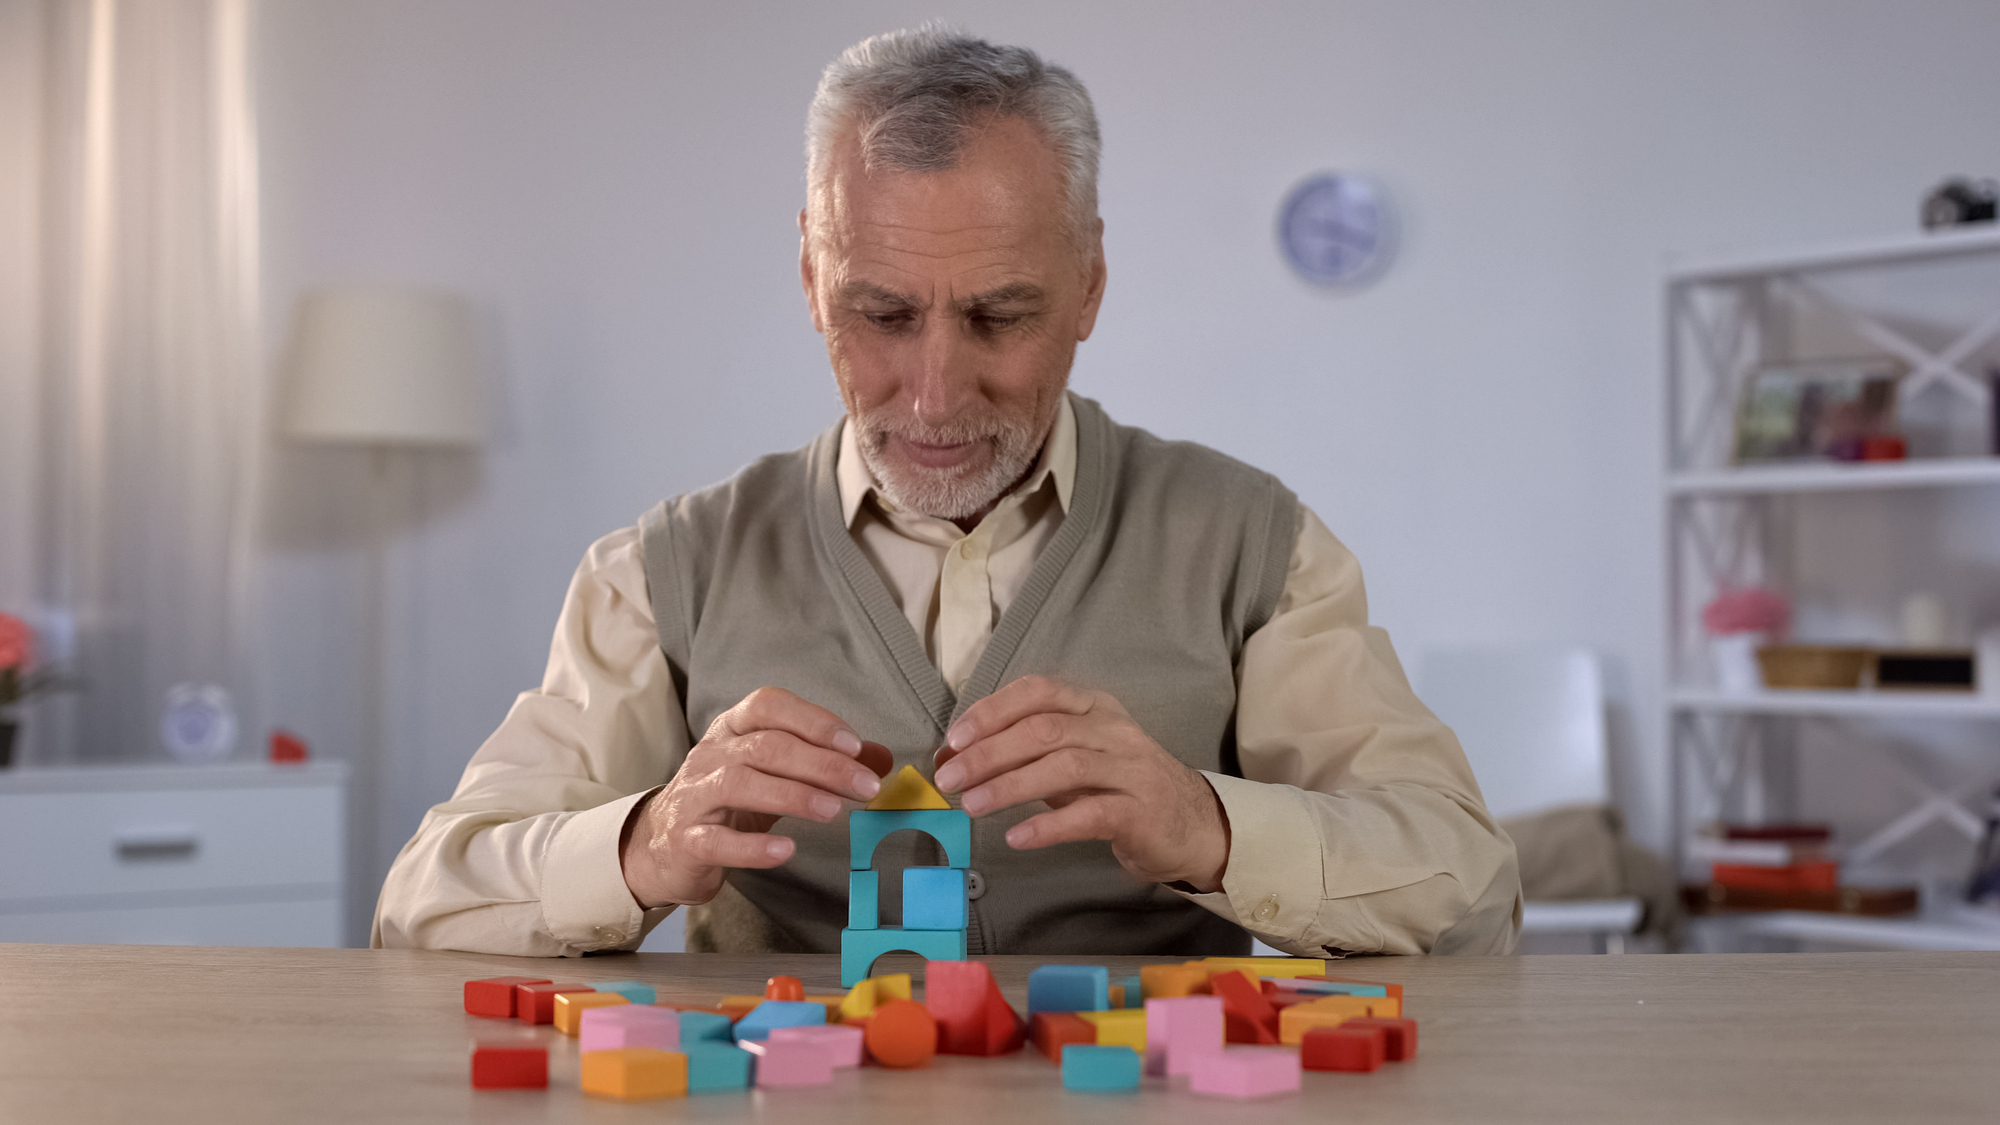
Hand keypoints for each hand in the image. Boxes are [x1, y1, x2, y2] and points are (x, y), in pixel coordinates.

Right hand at [620, 686, 891, 907]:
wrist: (664, 844)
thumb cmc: (730, 802)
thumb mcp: (776, 774)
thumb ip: (825, 762)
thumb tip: (881, 759)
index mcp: (734, 729)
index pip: (769, 706)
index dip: (812, 720)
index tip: (854, 744)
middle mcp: (712, 754)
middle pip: (766, 747)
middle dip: (820, 764)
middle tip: (864, 785)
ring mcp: (695, 796)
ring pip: (740, 784)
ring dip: (792, 795)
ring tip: (832, 810)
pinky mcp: (686, 840)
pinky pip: (716, 840)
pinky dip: (751, 847)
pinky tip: (785, 850)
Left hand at [931, 675, 1230, 891]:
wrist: (1191, 823)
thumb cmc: (1119, 787)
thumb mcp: (1074, 758)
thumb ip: (1024, 753)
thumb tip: (957, 758)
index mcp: (1093, 706)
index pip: (1039, 692)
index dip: (992, 711)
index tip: (954, 739)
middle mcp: (1113, 730)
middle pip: (1044, 730)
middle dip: (989, 752)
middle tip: (950, 778)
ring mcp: (1130, 769)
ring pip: (1064, 767)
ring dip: (1011, 785)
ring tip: (972, 804)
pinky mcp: (1140, 813)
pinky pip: (1090, 814)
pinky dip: (1049, 825)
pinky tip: (1018, 837)